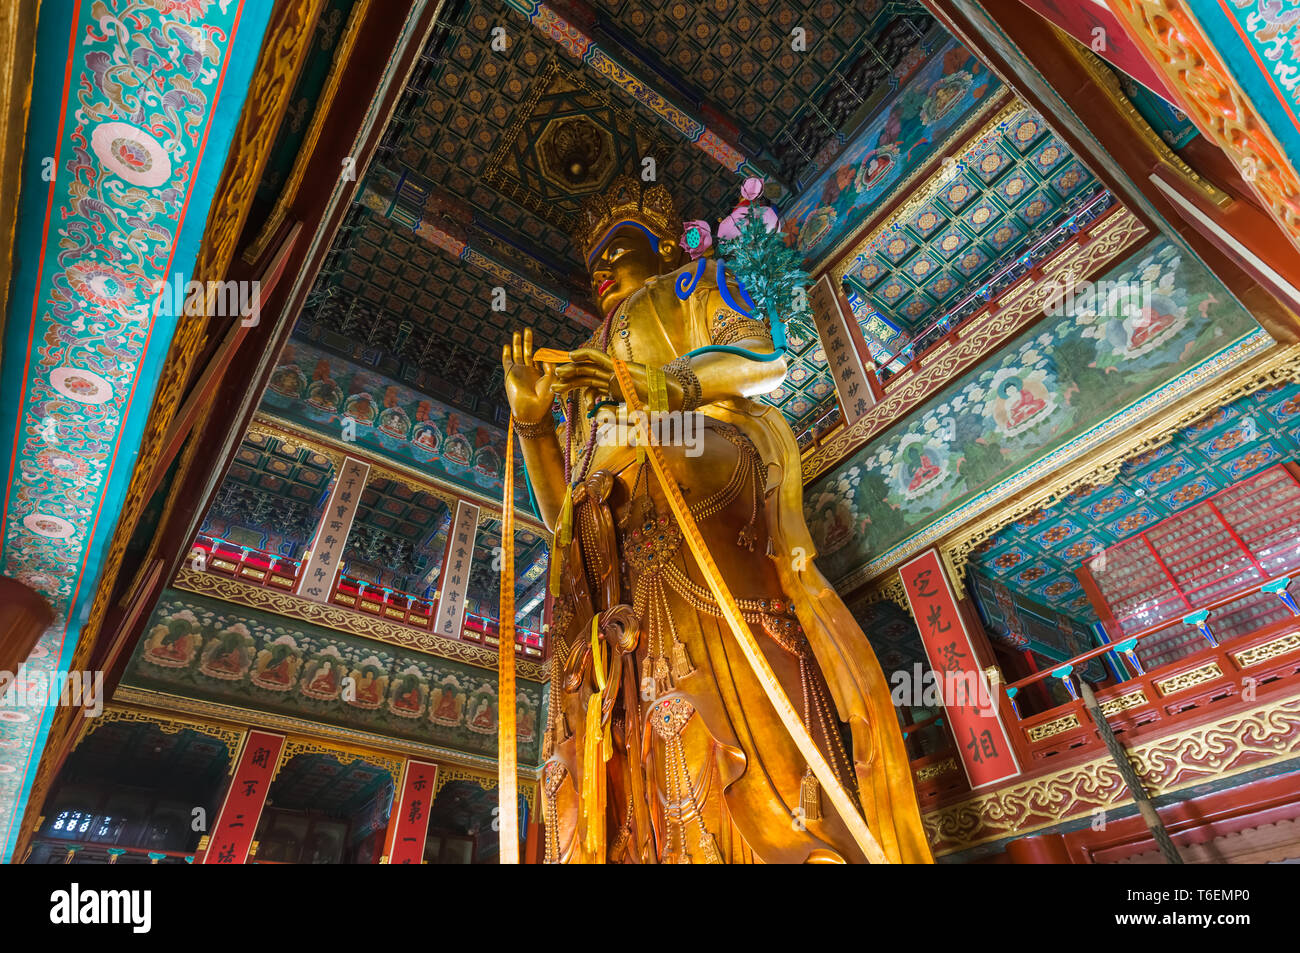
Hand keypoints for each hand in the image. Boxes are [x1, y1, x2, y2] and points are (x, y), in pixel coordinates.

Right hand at [501, 328, 556, 424]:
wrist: (531, 409)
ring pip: (517, 354)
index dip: (540, 350)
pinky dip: (507, 353)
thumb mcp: (551, 380)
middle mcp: (528, 371)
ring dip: (517, 344)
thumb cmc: (543, 399)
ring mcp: (518, 372)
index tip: (543, 345)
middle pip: (526, 352)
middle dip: (527, 341)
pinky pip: (507, 361)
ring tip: (517, 333)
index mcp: (538, 373)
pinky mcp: (510, 374)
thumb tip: (546, 356)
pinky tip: (507, 345)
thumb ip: (550, 367)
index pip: (538, 357)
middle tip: (527, 330)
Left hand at [552, 349, 682, 409]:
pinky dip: (586, 354)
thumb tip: (594, 415)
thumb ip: (613, 417)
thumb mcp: (631, 418)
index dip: (578, 392)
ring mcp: (616, 372)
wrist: (674, 399)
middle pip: (586, 378)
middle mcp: (612, 380)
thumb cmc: (656, 409)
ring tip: (557, 372)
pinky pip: (601, 357)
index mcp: (614, 391)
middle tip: (551, 386)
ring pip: (589, 368)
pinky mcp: (621, 366)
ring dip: (572, 369)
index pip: (591, 389)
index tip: (568, 399)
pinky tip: (573, 355)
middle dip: (568, 380)